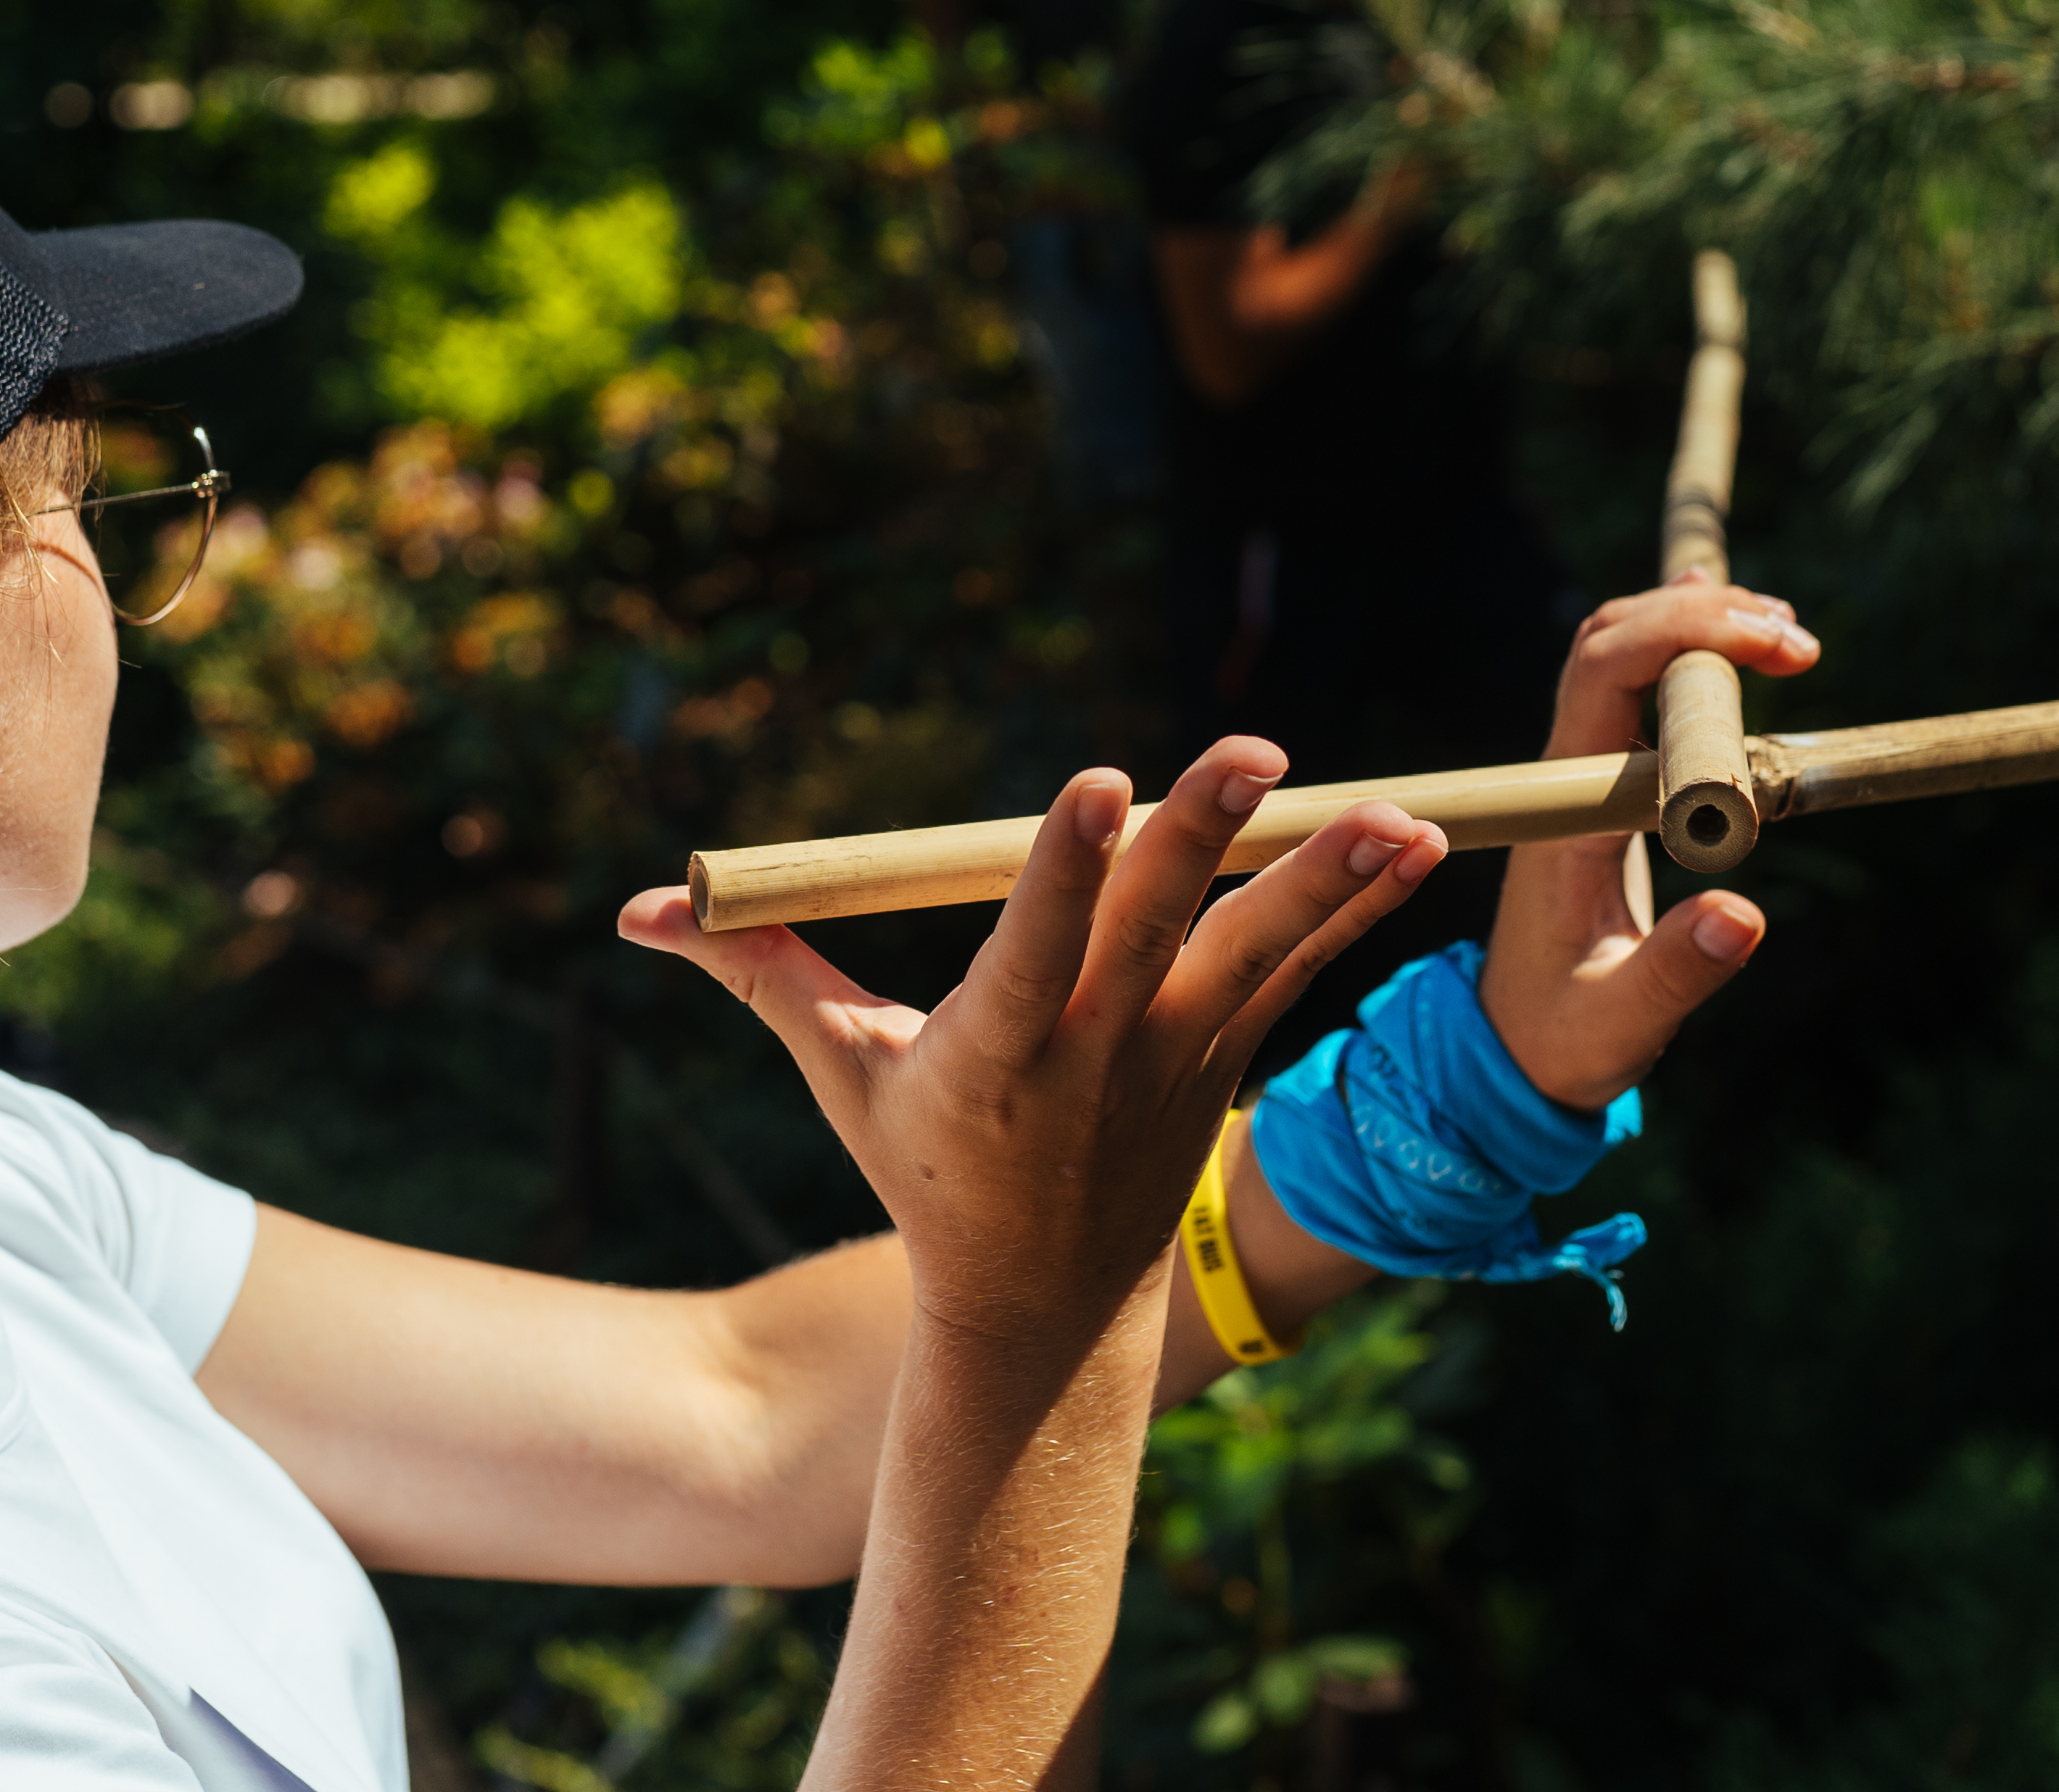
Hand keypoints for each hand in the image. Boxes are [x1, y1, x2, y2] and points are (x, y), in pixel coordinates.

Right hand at [623, 737, 1446, 1352]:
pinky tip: (1421, 845)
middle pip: (1157, 924)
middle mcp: (1097, 1052)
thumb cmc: (924, 1165)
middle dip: (1202, 835)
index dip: (1067, 867)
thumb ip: (757, 971)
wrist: (1045, 1306)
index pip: (1035, 943)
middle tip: (1253, 752)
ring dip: (1327, 880)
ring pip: (1258, 951)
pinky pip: (1304, 971)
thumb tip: (637, 906)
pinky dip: (1361, 912)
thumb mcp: (840, 1074)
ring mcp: (1179, 1058)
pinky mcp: (1231, 1058)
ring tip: (1402, 817)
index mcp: (995, 1052)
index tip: (1098, 785)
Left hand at [1482, 577, 1820, 1109]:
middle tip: (1798, 640)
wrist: (1512, 1048)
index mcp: (1560, 814)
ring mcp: (1576, 778)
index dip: (1685, 632)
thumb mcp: (1620, 1021)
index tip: (1781, 649)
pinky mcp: (1599, 790)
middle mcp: (1560, 779)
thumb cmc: (1559, 1039)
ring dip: (1693, 623)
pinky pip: (1631, 692)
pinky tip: (1734, 636)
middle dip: (1700, 614)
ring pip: (1617, 655)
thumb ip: (1678, 972)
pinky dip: (1684, 651)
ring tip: (1784, 631)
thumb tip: (1747, 912)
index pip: (1604, 676)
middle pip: (1608, 642)